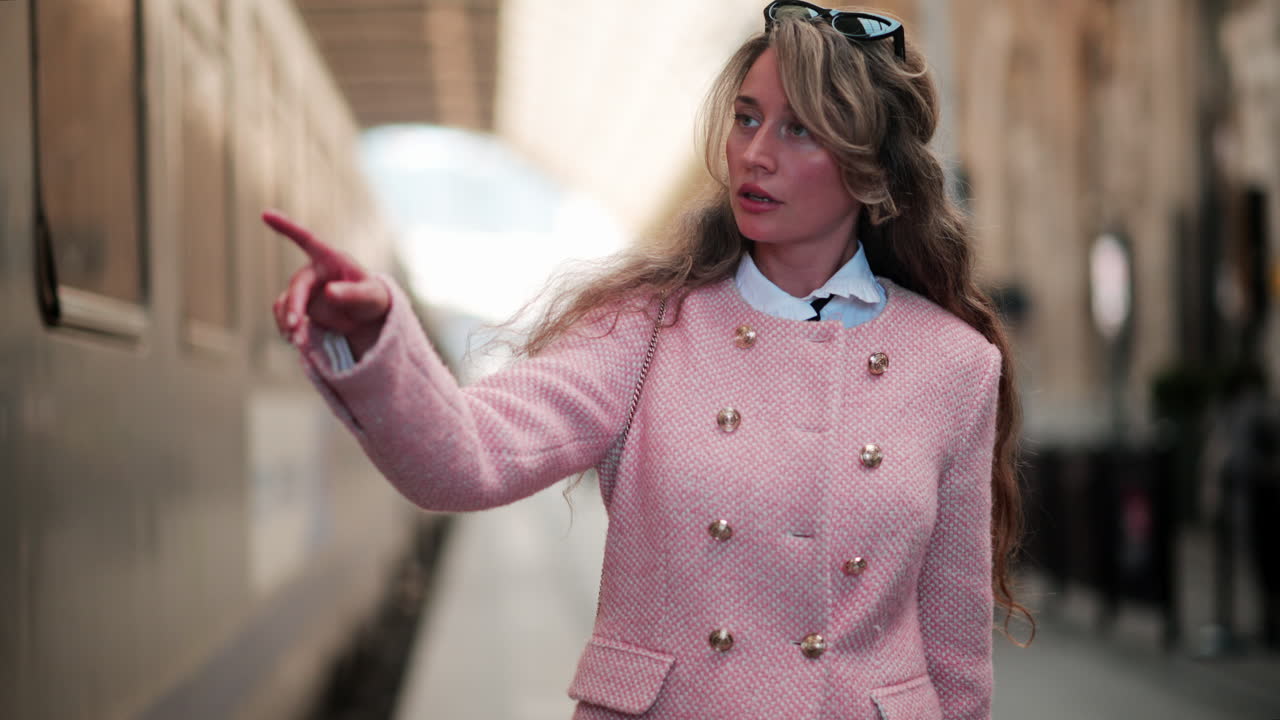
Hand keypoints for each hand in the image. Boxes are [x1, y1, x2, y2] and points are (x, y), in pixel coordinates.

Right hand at [264, 210, 389, 360]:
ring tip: (300, 342)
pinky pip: (286, 316)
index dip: (286, 226)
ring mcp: (305, 290)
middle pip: (296, 286)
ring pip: (287, 303)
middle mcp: (313, 272)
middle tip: (296, 329)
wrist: (367, 317)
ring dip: (290, 322)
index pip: (306, 239)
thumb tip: (328, 291)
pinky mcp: (300, 307)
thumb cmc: (372, 298)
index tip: (265, 213)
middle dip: (295, 307)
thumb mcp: (370, 296)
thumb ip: (351, 293)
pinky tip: (296, 341)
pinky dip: (288, 329)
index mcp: (330, 259)